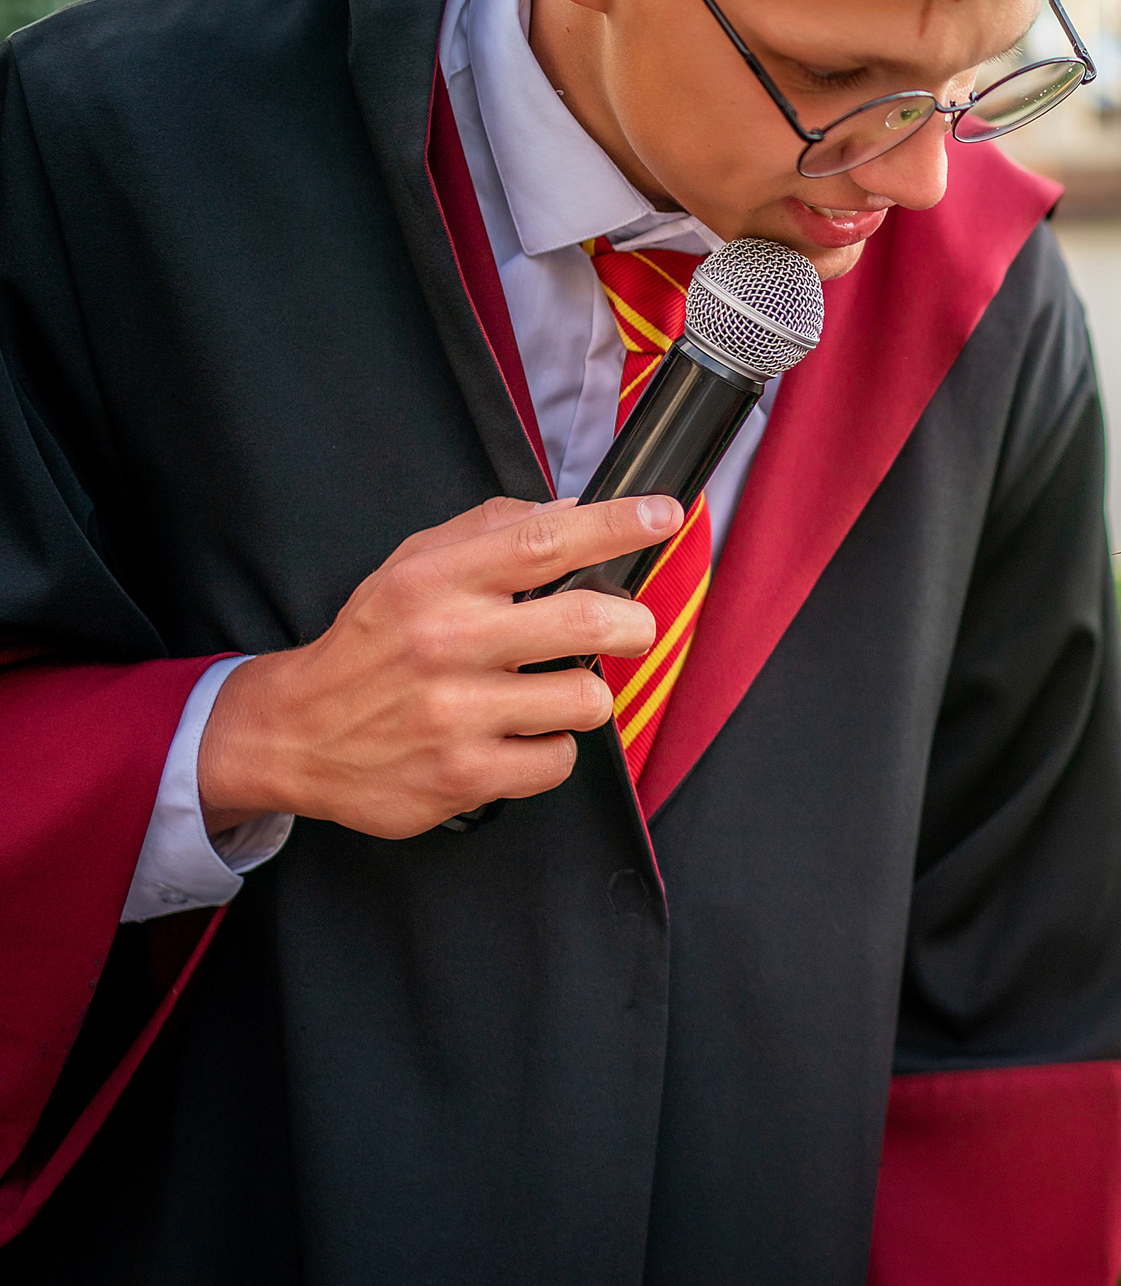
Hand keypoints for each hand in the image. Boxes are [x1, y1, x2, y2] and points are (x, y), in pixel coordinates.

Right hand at [197, 495, 674, 839]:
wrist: (292, 735)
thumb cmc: (368, 647)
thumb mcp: (408, 568)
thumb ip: (488, 532)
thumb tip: (569, 510)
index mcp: (435, 582)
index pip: (545, 541)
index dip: (616, 525)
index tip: (664, 515)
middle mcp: (446, 643)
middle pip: (586, 621)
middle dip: (633, 624)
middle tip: (631, 628)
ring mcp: (456, 714)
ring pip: (586, 699)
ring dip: (586, 695)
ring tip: (552, 693)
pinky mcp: (464, 775)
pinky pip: (558, 760)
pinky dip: (552, 749)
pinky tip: (518, 738)